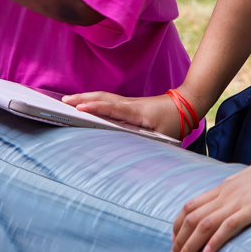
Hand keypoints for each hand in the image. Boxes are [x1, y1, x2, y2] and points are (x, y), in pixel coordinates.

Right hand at [63, 91, 185, 139]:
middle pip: (102, 98)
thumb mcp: (163, 137)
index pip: (112, 108)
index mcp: (137, 112)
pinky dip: (94, 100)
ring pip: (104, 97)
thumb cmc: (174, 122)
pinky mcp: (129, 104)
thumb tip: (128, 154)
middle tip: (63, 101)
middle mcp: (130, 104)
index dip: (95, 108)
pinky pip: (108, 100)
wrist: (186, 104)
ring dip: (85, 97)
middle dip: (82, 98)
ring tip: (68, 101)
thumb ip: (146, 143)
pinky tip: (85, 104)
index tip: (79, 107)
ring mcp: (129, 102)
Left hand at [169, 154, 250, 251]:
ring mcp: (240, 200)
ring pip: (205, 223)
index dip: (179, 225)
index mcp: (225, 186)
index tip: (175, 242)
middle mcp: (227, 193)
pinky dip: (215, 240)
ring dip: (190, 244)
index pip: (191, 205)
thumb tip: (233, 203)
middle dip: (179, 240)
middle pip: (192, 217)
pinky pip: (229, 225)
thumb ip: (239, 191)